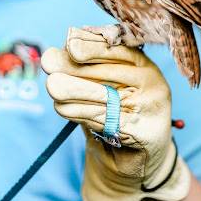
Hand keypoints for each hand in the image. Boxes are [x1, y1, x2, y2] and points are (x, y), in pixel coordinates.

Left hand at [41, 28, 190, 200]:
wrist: (138, 155)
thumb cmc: (117, 113)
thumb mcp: (105, 85)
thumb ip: (84, 69)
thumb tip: (50, 55)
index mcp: (144, 64)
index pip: (117, 49)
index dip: (92, 45)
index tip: (69, 44)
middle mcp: (152, 81)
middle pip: (109, 71)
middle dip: (75, 68)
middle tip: (48, 65)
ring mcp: (151, 106)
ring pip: (105, 96)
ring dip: (73, 91)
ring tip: (52, 87)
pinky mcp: (143, 131)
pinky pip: (105, 120)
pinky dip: (80, 113)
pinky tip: (62, 107)